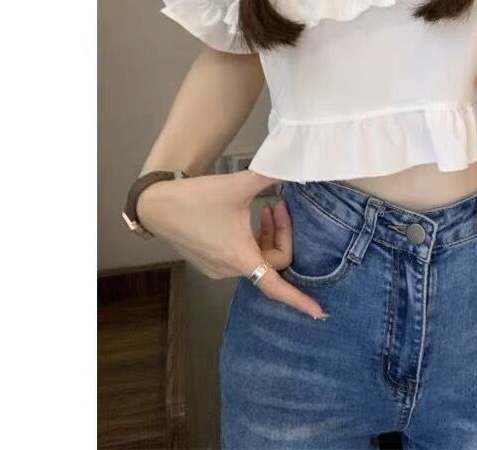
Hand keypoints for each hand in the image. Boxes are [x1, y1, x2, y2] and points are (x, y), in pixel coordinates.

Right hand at [137, 170, 327, 319]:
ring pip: (257, 257)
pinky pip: (242, 256)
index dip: (299, 300)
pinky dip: (253, 239)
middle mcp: (230, 269)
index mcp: (240, 257)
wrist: (156, 204)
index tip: (320, 313)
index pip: (276, 287)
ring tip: (266, 207)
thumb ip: (270, 174)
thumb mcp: (238, 184)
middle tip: (278, 204)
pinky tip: (250, 216)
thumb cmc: (197, 198)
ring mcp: (218, 267)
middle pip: (271, 260)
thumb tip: (293, 164)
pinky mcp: (209, 261)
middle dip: (281, 232)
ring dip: (267, 234)